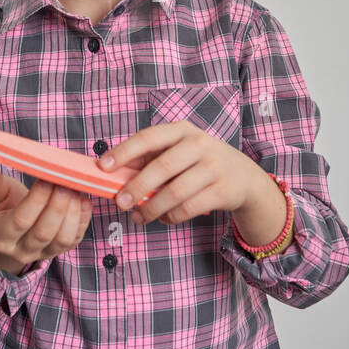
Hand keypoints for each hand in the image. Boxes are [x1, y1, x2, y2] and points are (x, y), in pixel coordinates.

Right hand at [0, 165, 92, 265]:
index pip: (21, 220)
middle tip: (66, 181)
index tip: (47, 178)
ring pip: (62, 239)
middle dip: (58, 205)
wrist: (14, 225)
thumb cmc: (4, 204)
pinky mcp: (61, 250)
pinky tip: (83, 200)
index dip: (37, 199)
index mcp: (1, 235)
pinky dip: (84, 219)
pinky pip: (75, 239)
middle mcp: (21, 250)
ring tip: (75, 189)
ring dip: (73, 212)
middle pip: (44, 232)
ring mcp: (43, 253)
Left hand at [99, 121, 271, 224]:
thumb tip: (112, 173)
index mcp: (182, 130)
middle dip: (136, 186)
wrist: (244, 177)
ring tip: (138, 216)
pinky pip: (188, 208)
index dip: (124, 151)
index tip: (103, 166)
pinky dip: (171, 216)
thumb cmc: (199, 162)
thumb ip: (149, 159)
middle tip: (119, 202)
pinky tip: (163, 217)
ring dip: (151, 208)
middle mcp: (200, 144)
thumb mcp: (179, 152)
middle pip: (162, 167)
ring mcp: (214, 167)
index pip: (148, 137)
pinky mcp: (223, 191)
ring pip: (175, 192)